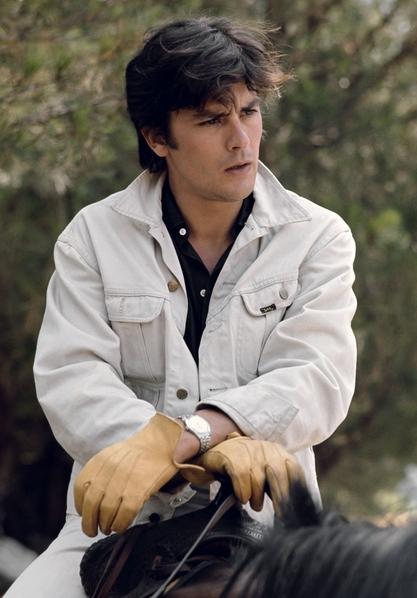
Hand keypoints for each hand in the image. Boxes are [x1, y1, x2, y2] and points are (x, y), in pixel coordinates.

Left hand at [74, 413, 201, 536]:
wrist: (163, 442)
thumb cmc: (139, 452)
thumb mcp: (113, 455)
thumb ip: (100, 473)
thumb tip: (91, 500)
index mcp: (100, 461)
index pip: (81, 488)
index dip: (80, 505)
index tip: (84, 514)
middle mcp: (109, 470)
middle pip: (91, 504)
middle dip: (89, 523)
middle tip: (93, 530)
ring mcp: (124, 481)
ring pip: (106, 512)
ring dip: (106, 526)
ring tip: (109, 528)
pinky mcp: (139, 490)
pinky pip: (124, 515)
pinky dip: (120, 525)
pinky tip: (121, 526)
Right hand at [181, 434, 305, 511]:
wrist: (217, 452)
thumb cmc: (244, 465)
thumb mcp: (265, 471)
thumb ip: (279, 483)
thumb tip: (293, 503)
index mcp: (277, 451)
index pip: (293, 468)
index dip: (294, 489)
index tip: (294, 508)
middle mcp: (265, 449)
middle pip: (279, 474)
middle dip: (280, 497)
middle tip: (280, 514)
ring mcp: (248, 451)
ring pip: (258, 481)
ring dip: (256, 498)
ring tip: (252, 502)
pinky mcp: (232, 457)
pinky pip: (242, 480)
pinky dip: (242, 493)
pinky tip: (241, 496)